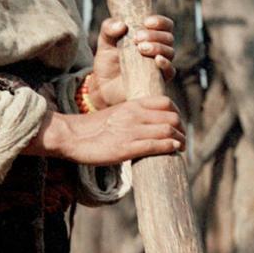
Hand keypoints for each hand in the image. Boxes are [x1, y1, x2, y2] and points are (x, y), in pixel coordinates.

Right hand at [28, 95, 185, 163]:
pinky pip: (156, 145)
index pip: (166, 103)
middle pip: (172, 117)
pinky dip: (170, 147)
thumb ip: (133, 115)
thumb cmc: (93, 128)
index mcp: (132, 105)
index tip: (177, 124)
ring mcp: (131, 131)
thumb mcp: (117, 114)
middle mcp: (135, 115)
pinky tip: (175, 149)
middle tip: (182, 138)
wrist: (71, 135)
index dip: (177, 114)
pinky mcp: (126, 148)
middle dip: (181, 129)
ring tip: (182, 147)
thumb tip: (149, 125)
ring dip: (180, 139)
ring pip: (167, 131)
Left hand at [90, 15, 175, 106]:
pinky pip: (170, 71)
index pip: (164, 25)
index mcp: (150, 36)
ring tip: (141, 48)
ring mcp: (159, 65)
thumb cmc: (107, 62)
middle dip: (155, 35)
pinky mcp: (159, 80)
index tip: (146, 22)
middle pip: (168, 37)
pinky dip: (166, 64)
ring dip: (158, 47)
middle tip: (137, 38)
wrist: (104, 88)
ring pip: (170, 52)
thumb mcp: (105, 42)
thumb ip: (109, 28)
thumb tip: (121, 25)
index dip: (160, 21)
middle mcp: (158, 49)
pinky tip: (157, 60)